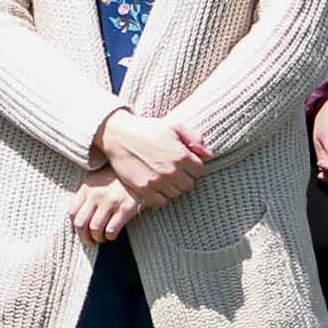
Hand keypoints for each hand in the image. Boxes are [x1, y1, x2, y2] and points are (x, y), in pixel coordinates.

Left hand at [69, 168, 140, 244]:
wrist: (139, 173)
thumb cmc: (114, 180)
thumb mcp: (96, 182)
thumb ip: (85, 196)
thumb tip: (76, 219)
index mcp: (87, 188)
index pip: (72, 212)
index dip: (74, 226)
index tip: (81, 231)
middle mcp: (96, 194)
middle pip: (81, 223)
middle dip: (84, 237)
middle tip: (89, 241)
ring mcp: (111, 202)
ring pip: (95, 229)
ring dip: (97, 238)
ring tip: (101, 238)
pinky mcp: (126, 209)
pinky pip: (111, 230)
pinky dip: (110, 237)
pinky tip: (112, 235)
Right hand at [92, 109, 209, 206]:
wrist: (118, 135)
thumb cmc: (147, 128)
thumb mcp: (173, 126)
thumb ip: (194, 138)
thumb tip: (210, 154)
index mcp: (181, 155)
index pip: (200, 171)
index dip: (193, 166)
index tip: (184, 162)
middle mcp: (171, 171)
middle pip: (189, 184)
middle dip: (184, 177)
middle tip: (173, 169)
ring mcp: (157, 182)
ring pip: (176, 194)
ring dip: (172, 187)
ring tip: (164, 176)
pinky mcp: (144, 190)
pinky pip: (160, 201)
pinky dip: (160, 195)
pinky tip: (155, 184)